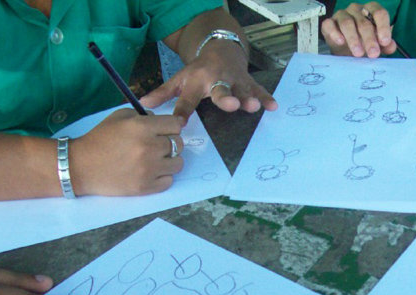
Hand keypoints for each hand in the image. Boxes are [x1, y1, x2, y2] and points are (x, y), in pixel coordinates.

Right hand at [72, 108, 184, 196]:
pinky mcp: (146, 187)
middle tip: (158, 146)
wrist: (81, 166)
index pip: (175, 125)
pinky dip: (163, 176)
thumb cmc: (99, 139)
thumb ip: (143, 116)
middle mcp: (149, 148)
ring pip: (178, 163)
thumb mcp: (118, 117)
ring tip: (157, 160)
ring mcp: (149, 169)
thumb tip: (160, 122)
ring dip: (170, 160)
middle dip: (170, 143)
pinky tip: (152, 172)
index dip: (172, 126)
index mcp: (141, 128)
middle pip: (178, 144)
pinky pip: (169, 181)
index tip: (166, 130)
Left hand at [141, 42, 276, 123]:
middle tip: (231, 104)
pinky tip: (273, 106)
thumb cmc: (198, 71)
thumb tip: (142, 104)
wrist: (220, 49)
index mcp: (197, 82)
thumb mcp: (180, 79)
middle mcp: (217, 79)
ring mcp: (234, 80)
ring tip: (253, 106)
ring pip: (242, 90)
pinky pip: (258, 90)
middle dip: (226, 97)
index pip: (189, 99)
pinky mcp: (248, 82)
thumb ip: (164, 94)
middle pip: (220, 90)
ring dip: (248, 98)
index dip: (183, 111)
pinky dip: (265, 97)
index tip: (179, 125)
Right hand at [322, 2, 396, 58]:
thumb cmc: (363, 42)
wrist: (344, 49)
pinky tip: (340, 42)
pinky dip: (335, 33)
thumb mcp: (376, 44)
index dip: (383, 27)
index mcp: (371, 10)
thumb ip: (385, 45)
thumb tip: (391, 46)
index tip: (385, 42)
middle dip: (369, 39)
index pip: (379, 13)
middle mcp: (356, 9)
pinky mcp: (329, 23)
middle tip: (373, 54)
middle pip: (364, 22)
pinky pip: (330, 25)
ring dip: (353, 39)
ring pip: (347, 23)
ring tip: (358, 54)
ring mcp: (341, 15)